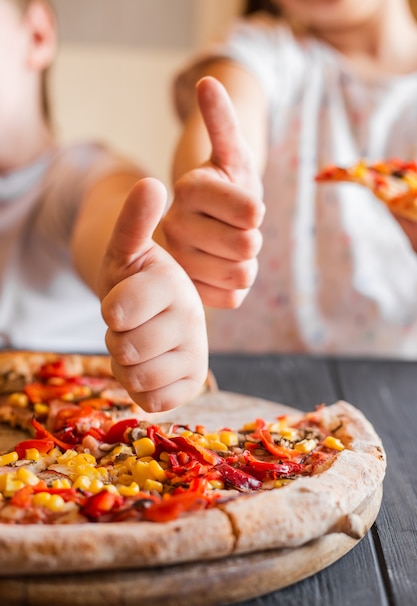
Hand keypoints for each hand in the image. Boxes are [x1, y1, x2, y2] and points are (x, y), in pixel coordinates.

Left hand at [97, 177, 207, 412]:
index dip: (110, 310)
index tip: (124, 300)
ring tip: (139, 342)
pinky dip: (139, 387)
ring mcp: (197, 354)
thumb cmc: (136, 281)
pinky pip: (151, 400)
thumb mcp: (128, 251)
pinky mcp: (194, 383)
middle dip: (116, 339)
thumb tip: (152, 183)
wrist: (157, 313)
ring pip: (136, 377)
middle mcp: (193, 320)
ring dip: (125, 364)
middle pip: (125, 349)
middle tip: (131, 324)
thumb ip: (134, 221)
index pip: (117, 311)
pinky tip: (148, 365)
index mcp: (174, 285)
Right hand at [160, 76, 264, 307]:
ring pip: (242, 274)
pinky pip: (233, 297)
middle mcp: (175, 226)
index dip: (256, 211)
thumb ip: (222, 122)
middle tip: (240, 229)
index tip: (247, 207)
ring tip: (232, 250)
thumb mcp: (231, 152)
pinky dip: (237, 286)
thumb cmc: (228, 185)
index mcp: (188, 189)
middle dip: (254, 237)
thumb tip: (208, 82)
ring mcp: (179, 262)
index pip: (250, 211)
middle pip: (248, 245)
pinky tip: (224, 271)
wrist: (207, 226)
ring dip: (248, 263)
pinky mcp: (189, 291)